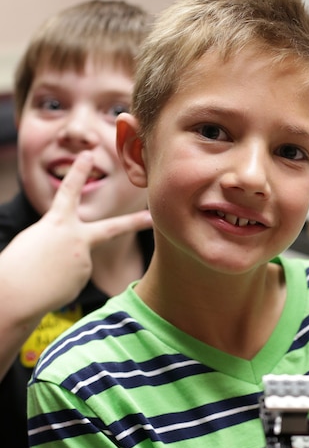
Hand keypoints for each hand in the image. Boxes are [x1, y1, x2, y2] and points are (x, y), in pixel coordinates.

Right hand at [0, 151, 151, 315]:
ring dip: (60, 266)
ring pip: (77, 260)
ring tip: (43, 273)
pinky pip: (73, 277)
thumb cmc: (18, 264)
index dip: (78, 172)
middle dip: (134, 223)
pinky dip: (60, 281)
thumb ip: (61, 239)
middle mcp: (77, 239)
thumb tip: (78, 256)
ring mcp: (84, 260)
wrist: (18, 292)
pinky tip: (49, 285)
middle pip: (111, 228)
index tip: (87, 155)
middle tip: (152, 218)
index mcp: (56, 223)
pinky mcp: (83, 279)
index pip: (68, 191)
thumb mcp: (35, 241)